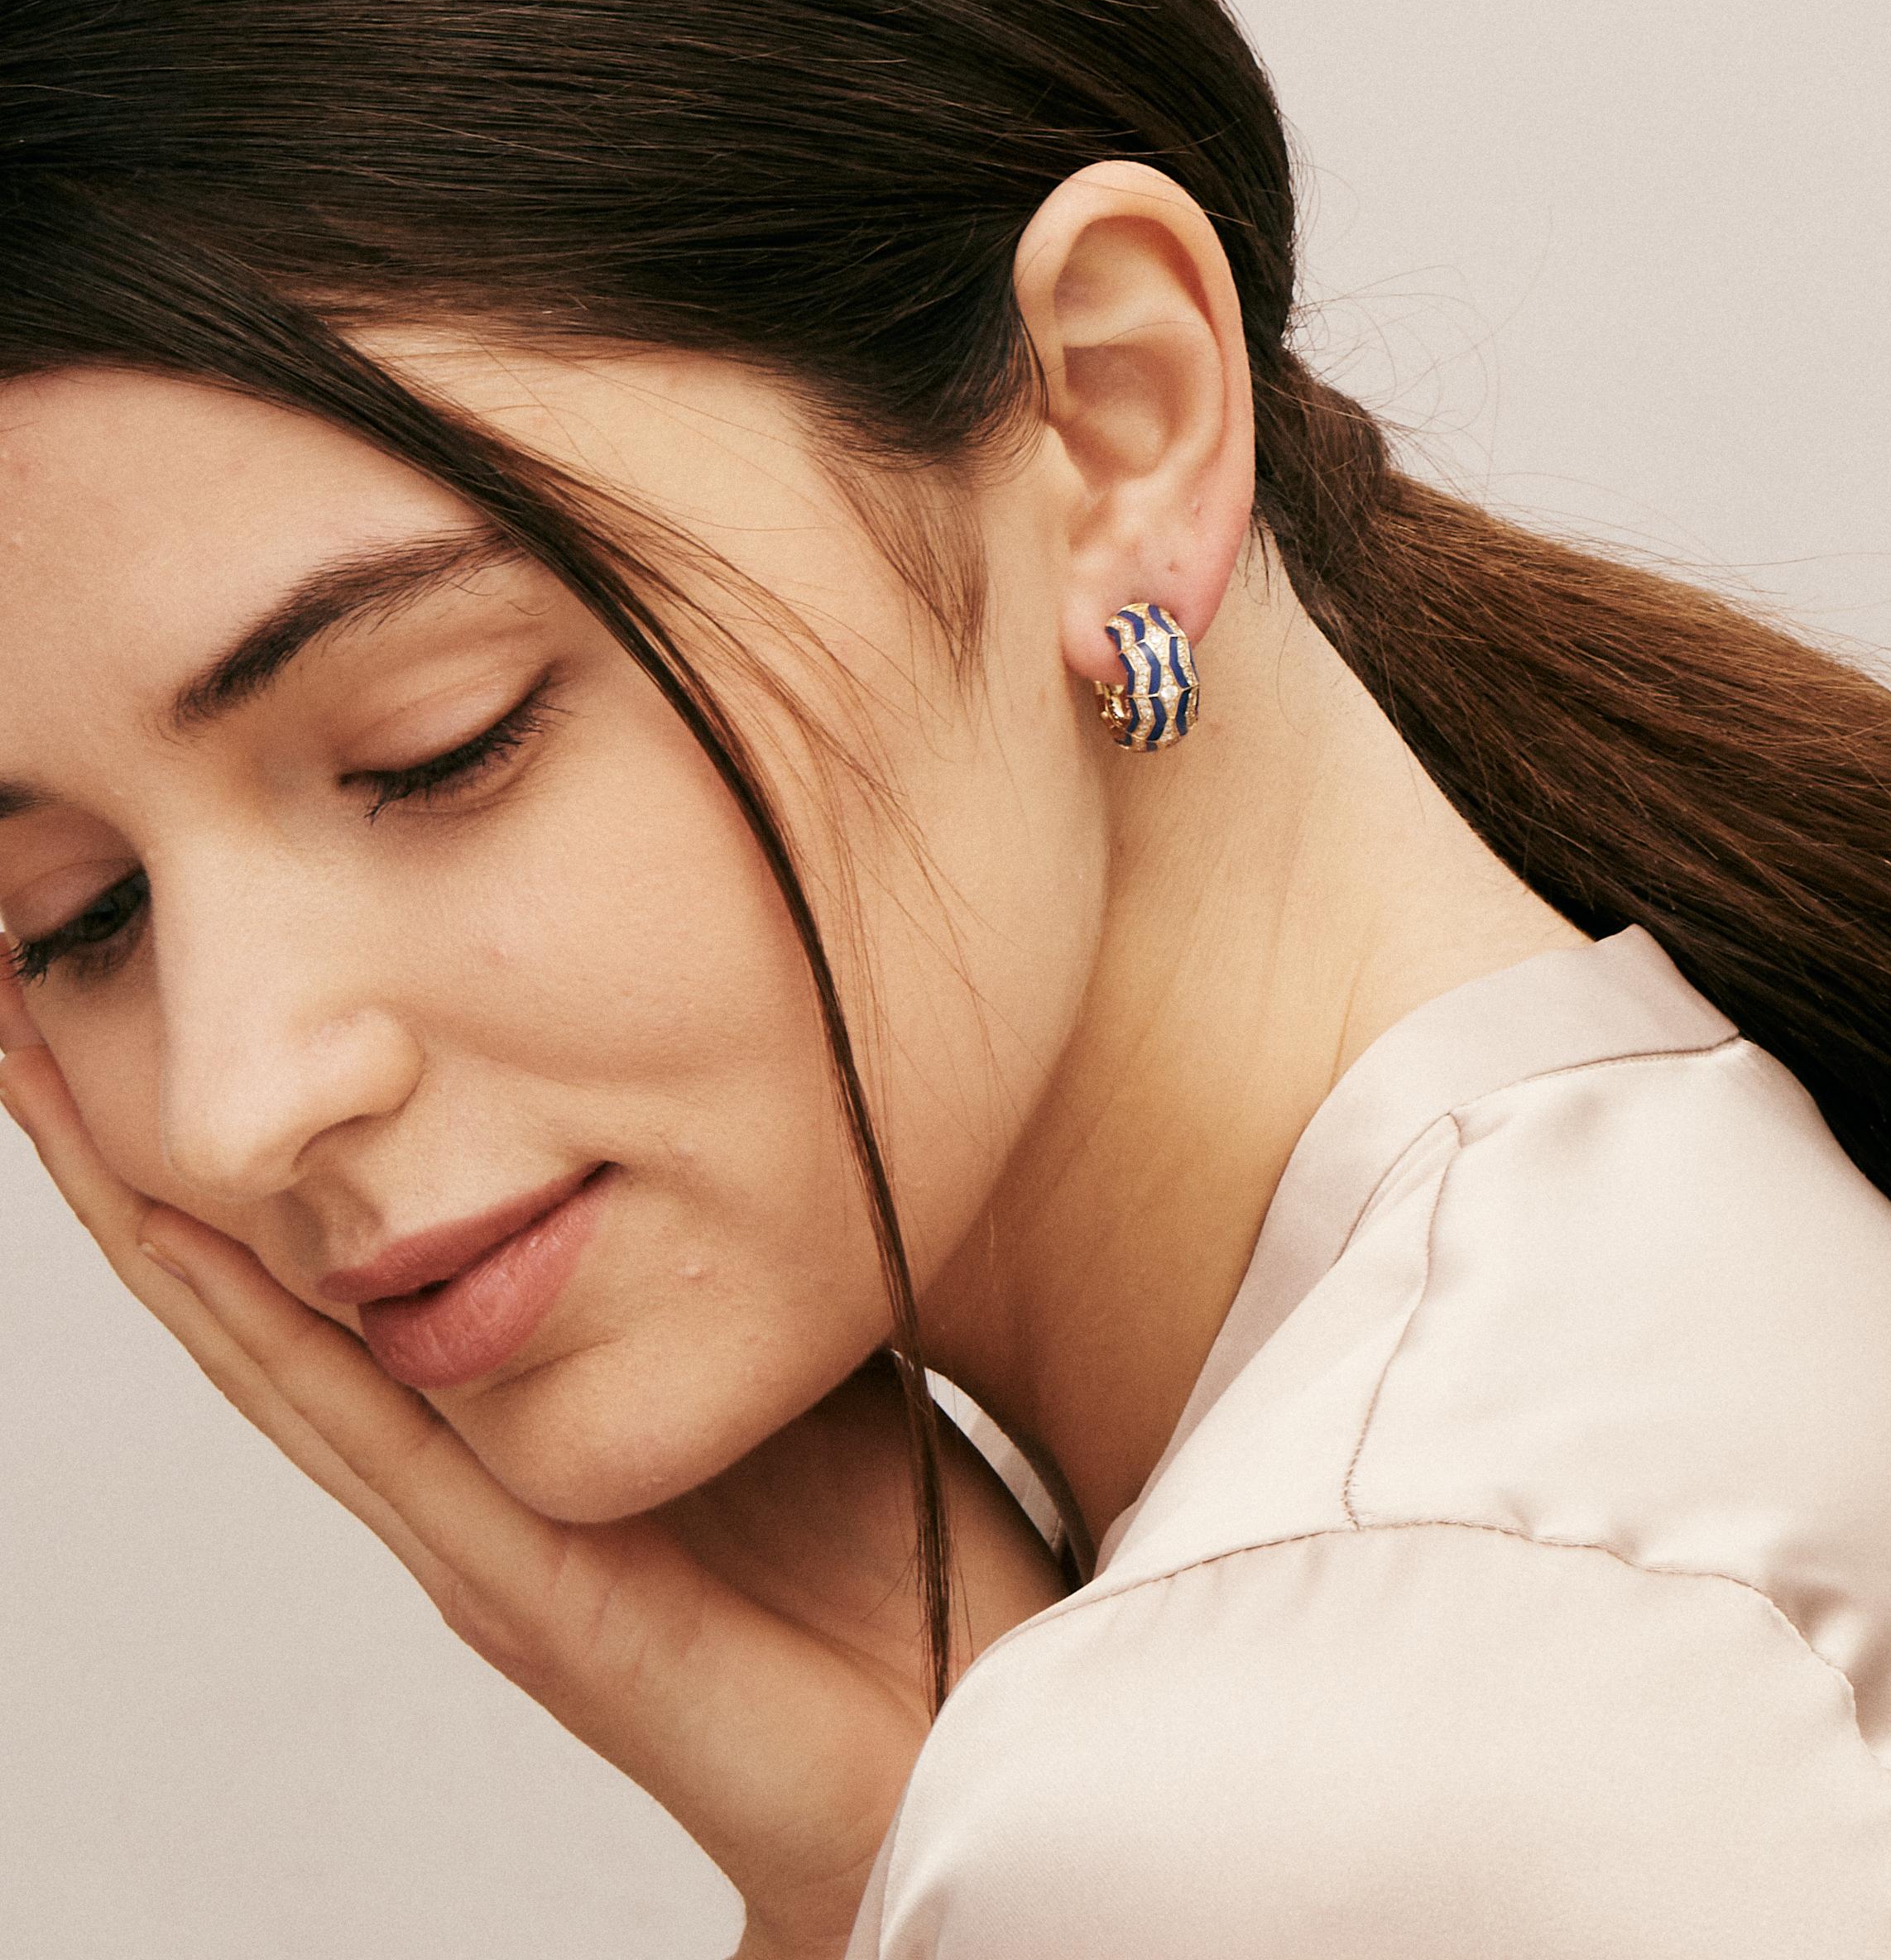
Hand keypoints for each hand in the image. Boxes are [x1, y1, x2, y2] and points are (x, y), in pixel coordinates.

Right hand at [0, 992, 1069, 1959]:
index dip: (237, 1160)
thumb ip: (713, 1274)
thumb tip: (705, 1118)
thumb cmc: (876, 1547)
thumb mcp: (782, 1363)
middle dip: (138, 1171)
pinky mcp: (533, 1593)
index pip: (337, 1273)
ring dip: (155, 1233)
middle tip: (20, 1029)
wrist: (939, 1729)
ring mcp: (476, 1538)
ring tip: (45, 1093)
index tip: (129, 1020)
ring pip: (275, 1361)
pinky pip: (386, 1451)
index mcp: (510, 1422)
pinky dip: (274, 1349)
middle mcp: (458, 1476)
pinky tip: (199, 1253)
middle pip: (259, 1303)